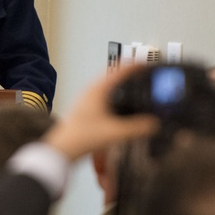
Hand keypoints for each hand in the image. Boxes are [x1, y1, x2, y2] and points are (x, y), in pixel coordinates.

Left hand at [44, 65, 159, 161]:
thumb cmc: (81, 138)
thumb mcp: (114, 133)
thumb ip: (136, 128)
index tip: (148, 63)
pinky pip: (106, 97)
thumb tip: (153, 124)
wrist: (62, 150)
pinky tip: (123, 108)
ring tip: (137, 88)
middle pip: (115, 75)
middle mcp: (92, 92)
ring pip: (110, 86)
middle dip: (131, 74)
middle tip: (145, 74)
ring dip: (124, 85)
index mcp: (98, 90)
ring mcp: (88, 101)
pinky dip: (118, 96)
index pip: (120, 70)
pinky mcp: (88, 111)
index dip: (136, 65)